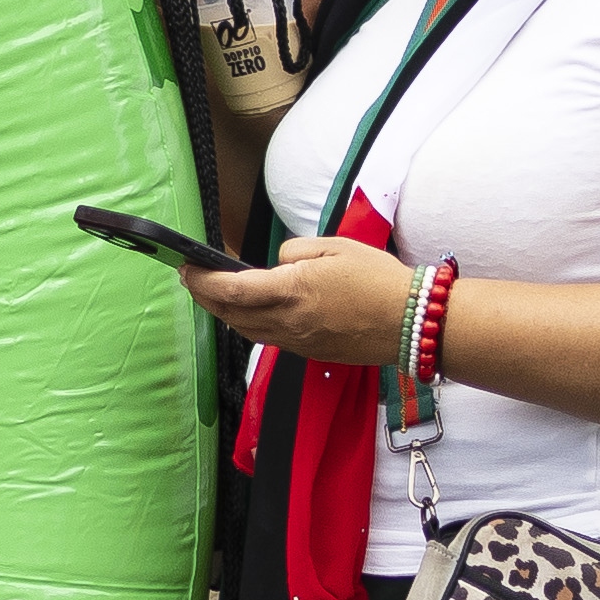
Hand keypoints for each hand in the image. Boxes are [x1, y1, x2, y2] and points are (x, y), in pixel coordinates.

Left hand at [179, 230, 420, 367]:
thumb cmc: (378, 279)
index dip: (202, 281)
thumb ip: (294, 252)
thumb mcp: (334, 246)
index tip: (187, 268)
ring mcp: (298, 342)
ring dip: (224, 313)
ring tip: (214, 294)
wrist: (412, 322)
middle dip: (204, 297)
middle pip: (230, 314)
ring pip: (246, 330)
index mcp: (292, 292)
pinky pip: (268, 339)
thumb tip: (275, 265)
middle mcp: (288, 322)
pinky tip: (249, 311)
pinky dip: (249, 324)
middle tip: (192, 279)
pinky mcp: (310, 353)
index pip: (231, 290)